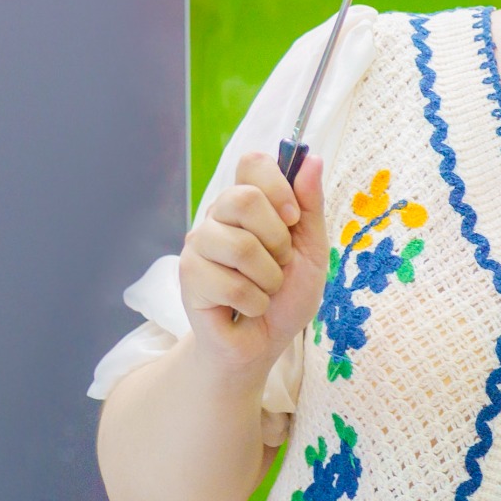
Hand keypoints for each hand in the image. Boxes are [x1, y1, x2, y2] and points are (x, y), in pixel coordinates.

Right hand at [180, 151, 328, 380]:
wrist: (264, 342)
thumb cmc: (287, 295)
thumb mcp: (312, 249)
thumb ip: (310, 205)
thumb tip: (310, 158)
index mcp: (248, 203)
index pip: (253, 163)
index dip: (277, 186)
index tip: (292, 218)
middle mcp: (218, 216)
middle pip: (244, 199)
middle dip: (277, 240)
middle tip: (280, 263)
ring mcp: (198, 244)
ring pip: (240, 245)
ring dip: (268, 278)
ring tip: (264, 289)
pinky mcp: (189, 276)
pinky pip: (231, 283)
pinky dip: (254, 302)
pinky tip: (247, 307)